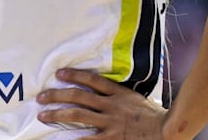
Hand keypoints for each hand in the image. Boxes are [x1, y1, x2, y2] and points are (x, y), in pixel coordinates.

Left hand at [36, 68, 165, 138]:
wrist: (166, 130)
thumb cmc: (155, 116)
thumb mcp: (139, 99)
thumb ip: (123, 96)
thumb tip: (111, 93)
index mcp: (119, 93)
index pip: (92, 80)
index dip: (74, 75)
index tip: (59, 73)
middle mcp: (111, 105)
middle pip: (78, 96)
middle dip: (57, 95)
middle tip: (41, 97)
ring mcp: (110, 122)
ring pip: (77, 115)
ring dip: (57, 114)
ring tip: (42, 115)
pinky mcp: (111, 138)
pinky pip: (88, 139)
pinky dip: (73, 139)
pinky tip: (60, 139)